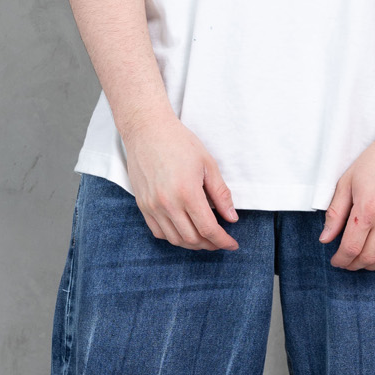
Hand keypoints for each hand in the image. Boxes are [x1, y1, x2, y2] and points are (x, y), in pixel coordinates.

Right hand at [123, 114, 239, 250]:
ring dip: (193, 244)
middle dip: (210, 244)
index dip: (223, 241)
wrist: (147, 130)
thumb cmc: (179, 142)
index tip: (232, 244)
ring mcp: (152, 206)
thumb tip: (232, 218)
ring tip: (205, 238)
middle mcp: (167, 203)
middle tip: (221, 240)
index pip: (208, 229)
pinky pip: (158, 232)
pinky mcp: (142, 205)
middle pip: (192, 238)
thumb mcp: (208, 164)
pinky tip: (184, 231)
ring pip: (175, 239)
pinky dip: (174, 237)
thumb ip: (221, 194)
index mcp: (187, 192)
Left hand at [319, 125, 374, 269]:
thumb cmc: (374, 161)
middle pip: (369, 257)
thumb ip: (335, 214)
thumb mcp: (346, 183)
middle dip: (353, 265)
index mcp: (367, 209)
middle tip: (346, 262)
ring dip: (372, 264)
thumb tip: (325, 239)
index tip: (336, 260)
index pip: (351, 248)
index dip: (341, 260)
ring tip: (362, 260)